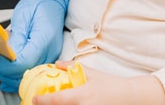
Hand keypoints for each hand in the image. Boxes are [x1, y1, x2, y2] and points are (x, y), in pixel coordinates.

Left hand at [0, 0, 75, 91]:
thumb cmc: (40, 3)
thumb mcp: (24, 15)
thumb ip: (15, 38)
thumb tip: (6, 55)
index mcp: (43, 40)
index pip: (21, 64)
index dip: (1, 64)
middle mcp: (48, 53)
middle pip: (21, 75)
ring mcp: (47, 58)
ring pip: (22, 77)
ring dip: (2, 72)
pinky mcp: (42, 59)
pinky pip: (26, 72)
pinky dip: (11, 73)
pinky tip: (0, 67)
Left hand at [31, 62, 164, 104]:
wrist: (130, 97)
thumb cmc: (111, 85)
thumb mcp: (92, 73)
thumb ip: (73, 68)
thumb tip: (57, 64)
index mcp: (82, 95)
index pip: (56, 100)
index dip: (42, 101)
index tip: (34, 99)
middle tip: (42, 103)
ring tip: (54, 104)